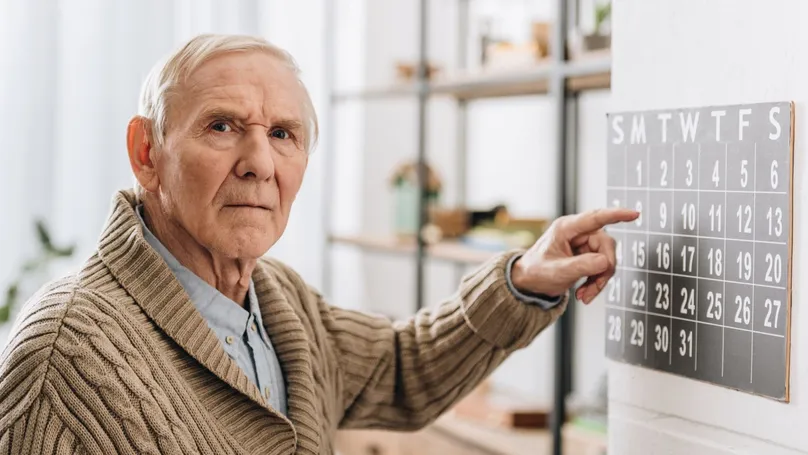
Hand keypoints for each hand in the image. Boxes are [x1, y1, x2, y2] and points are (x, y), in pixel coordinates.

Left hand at [510, 207, 638, 303]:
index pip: (595, 218)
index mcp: (566, 228)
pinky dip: (596, 282)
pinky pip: (602, 266)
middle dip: (603, 270)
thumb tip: (605, 262)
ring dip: (599, 280)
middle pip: (605, 245)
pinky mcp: (587, 255)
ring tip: (584, 294)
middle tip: (593, 288)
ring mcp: (583, 243)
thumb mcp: (557, 271)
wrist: (529, 283)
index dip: (616, 215)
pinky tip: (584, 292)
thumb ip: (581, 266)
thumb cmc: (536, 272)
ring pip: (607, 259)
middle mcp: (577, 232)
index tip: (633, 214)